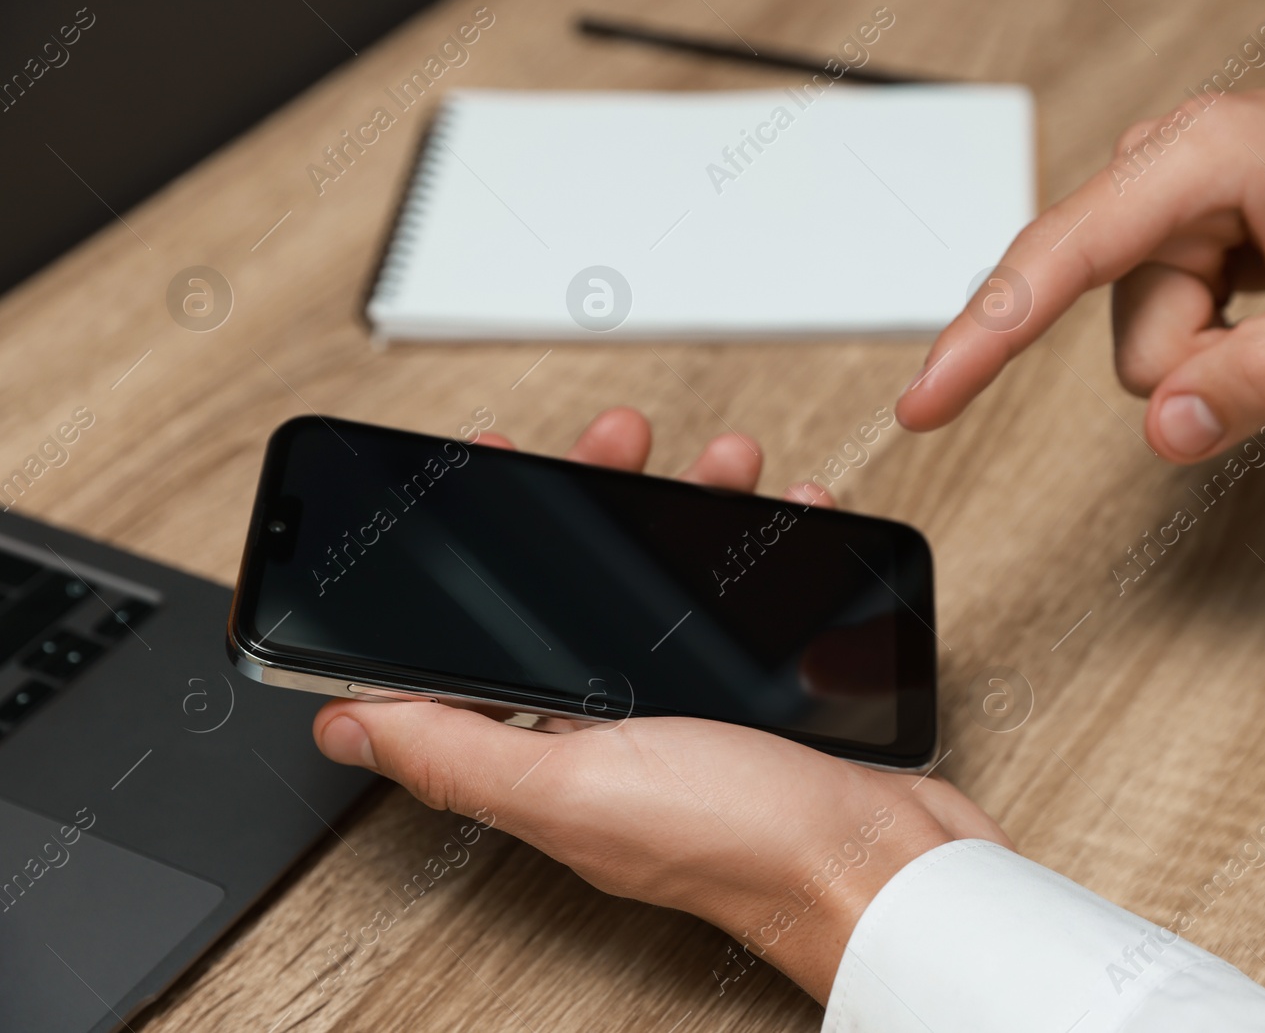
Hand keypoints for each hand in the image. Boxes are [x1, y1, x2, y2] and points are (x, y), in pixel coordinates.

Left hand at [313, 407, 1010, 1000]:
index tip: (480, 470)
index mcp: (550, 748)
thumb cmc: (739, 843)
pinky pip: (749, 601)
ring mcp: (687, 705)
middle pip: (580, 586)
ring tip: (724, 461)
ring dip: (689, 503)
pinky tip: (788, 512)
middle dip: (595, 495)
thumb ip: (457, 753)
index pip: (482, 635)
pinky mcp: (758, 695)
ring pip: (668, 579)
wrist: (882, 866)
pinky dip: (767, 545)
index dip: (471, 548)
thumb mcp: (578, 787)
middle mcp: (612, 725)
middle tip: (620, 438)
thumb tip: (342, 722)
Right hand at [896, 46, 1264, 461]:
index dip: (983, 339)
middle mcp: (1150, 175)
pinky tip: (1264, 293)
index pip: (1057, 260)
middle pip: (1124, 335)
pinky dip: (1217, 342)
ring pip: (1145, 350)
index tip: (922, 403)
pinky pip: (1163, 336)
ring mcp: (1149, 210)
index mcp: (1191, 159)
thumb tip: (1166, 435)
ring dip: (1219, 354)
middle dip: (1206, 361)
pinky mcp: (1158, 242)